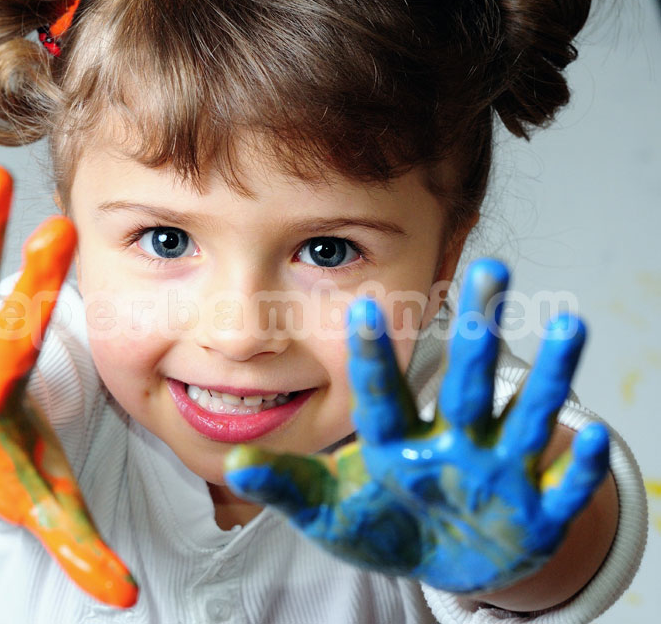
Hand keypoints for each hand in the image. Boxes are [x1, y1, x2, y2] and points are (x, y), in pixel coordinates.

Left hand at [223, 258, 609, 592]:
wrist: (436, 559)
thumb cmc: (379, 525)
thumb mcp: (329, 511)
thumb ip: (288, 487)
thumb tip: (235, 465)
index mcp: (396, 443)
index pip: (383, 395)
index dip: (371, 358)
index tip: (361, 307)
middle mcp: (451, 445)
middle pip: (463, 385)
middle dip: (476, 334)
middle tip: (490, 269)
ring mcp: (495, 476)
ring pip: (523, 420)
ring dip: (547, 378)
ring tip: (568, 324)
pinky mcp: (534, 515)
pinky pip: (561, 491)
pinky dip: (579, 470)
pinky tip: (594, 436)